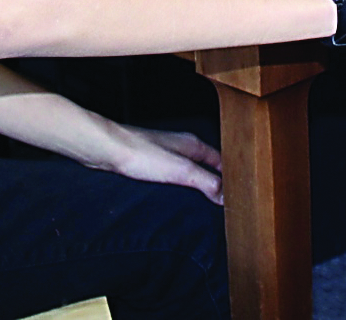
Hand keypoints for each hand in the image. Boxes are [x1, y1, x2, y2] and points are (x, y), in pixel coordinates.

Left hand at [86, 122, 223, 204]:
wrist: (107, 149)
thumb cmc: (141, 154)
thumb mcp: (181, 171)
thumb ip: (206, 182)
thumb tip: (225, 196)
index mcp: (192, 144)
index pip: (220, 159)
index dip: (230, 175)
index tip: (237, 192)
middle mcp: (180, 145)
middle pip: (205, 163)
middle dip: (215, 179)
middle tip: (223, 200)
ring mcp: (164, 152)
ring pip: (188, 168)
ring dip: (196, 182)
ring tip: (202, 201)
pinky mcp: (149, 161)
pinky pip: (171, 173)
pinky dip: (178, 184)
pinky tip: (174, 195)